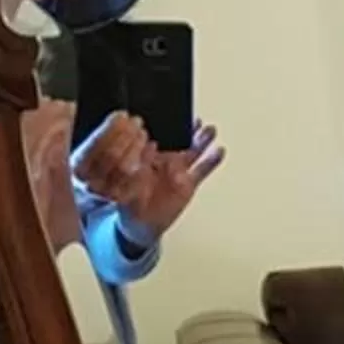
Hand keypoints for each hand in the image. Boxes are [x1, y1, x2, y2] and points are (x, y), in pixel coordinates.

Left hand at [70, 112, 225, 241]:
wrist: (141, 226)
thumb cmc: (129, 204)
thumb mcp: (124, 185)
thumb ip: (134, 170)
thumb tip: (144, 154)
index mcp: (144, 155)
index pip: (152, 136)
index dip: (154, 128)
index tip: (160, 124)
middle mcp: (162, 159)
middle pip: (175, 139)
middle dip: (182, 127)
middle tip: (188, 117)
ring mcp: (177, 171)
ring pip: (192, 151)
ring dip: (201, 140)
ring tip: (209, 130)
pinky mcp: (188, 183)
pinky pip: (202, 170)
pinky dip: (212, 161)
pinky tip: (218, 151)